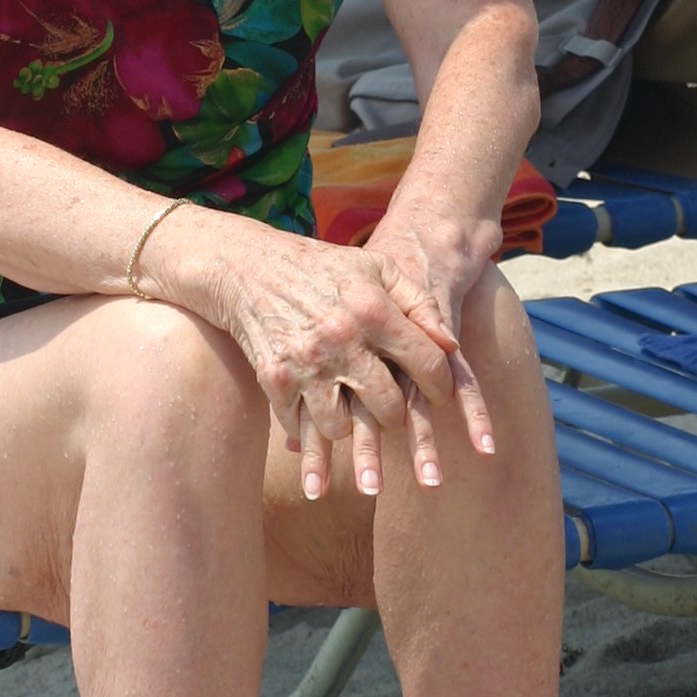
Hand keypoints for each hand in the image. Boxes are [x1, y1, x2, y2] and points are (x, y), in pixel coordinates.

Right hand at [182, 216, 488, 502]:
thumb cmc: (322, 268)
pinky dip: (309, 429)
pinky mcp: (274, 379)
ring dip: (352, 429)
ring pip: (343, 427)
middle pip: (389, 407)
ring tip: (354, 418)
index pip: (428, 363)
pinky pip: (300, 425)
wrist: (246, 267)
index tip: (439, 395)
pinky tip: (315, 422)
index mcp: (373, 309)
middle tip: (394, 413)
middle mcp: (342, 339)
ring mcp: (305, 363)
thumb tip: (450, 346)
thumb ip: (419, 302)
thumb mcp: (376, 269)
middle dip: (397, 417)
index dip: (442, 387)